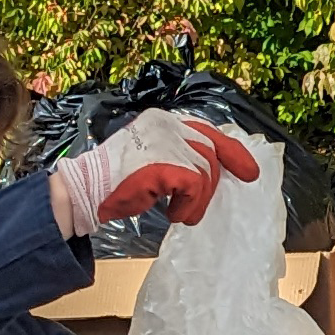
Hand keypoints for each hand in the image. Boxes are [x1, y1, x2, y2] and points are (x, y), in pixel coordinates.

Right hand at [51, 112, 261, 239]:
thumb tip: (209, 170)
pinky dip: (189, 205)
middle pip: (211, 151)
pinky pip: (195, 186)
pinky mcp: (165, 163)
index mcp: (162, 121)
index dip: (232, 151)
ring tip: (179, 212)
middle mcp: (166, 125)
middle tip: (201, 204)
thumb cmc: (114, 181)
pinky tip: (173, 213)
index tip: (249, 171)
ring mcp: (165, 142)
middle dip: (215, 181)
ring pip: (206, 171)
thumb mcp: (149, 159)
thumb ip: (176, 156)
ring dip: (197, 199)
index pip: (207, 130)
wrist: (85, 190)